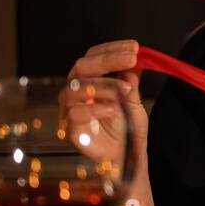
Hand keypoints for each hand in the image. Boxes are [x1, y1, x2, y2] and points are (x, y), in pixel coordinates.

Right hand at [63, 39, 147, 167]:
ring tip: (126, 89)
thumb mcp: (134, 100)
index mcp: (89, 81)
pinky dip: (95, 108)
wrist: (128, 157)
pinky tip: (114, 109)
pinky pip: (75, 113)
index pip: (93, 57)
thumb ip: (131, 80)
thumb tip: (134, 60)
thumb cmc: (128, 128)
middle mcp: (76, 92)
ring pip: (75, 88)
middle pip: (81, 67)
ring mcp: (70, 110)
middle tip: (131, 58)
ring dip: (103, 84)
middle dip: (107, 60)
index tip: (134, 48)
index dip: (112, 49)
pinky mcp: (70, 130)